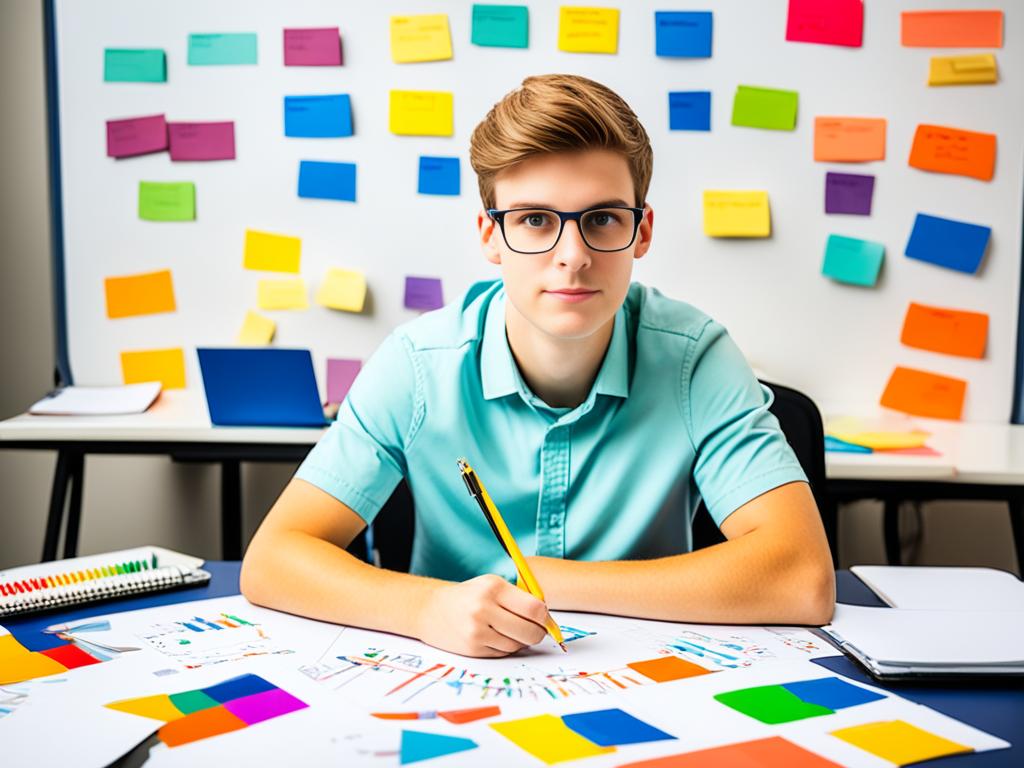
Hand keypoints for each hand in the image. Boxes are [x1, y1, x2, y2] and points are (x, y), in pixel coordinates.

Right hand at [416, 574, 550, 656]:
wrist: (432, 610)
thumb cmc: (468, 596)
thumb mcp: (491, 585)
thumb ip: (518, 597)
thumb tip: (547, 618)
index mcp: (493, 588)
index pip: (534, 608)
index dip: (545, 617)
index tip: (546, 619)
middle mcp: (484, 608)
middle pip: (529, 630)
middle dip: (538, 633)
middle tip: (538, 631)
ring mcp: (477, 631)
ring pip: (517, 645)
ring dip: (521, 641)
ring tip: (512, 631)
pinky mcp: (473, 648)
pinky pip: (503, 653)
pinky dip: (506, 648)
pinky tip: (497, 637)